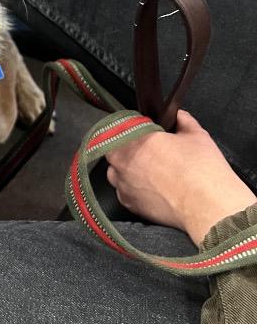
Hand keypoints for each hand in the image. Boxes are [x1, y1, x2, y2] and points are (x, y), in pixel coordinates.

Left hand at [105, 111, 254, 244]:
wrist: (208, 208)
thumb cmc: (203, 172)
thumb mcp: (198, 136)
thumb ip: (184, 121)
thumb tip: (179, 116)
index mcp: (139, 140)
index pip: (124, 127)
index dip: (135, 128)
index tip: (145, 133)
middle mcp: (126, 161)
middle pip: (114, 149)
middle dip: (126, 148)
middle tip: (146, 153)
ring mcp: (124, 184)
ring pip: (114, 171)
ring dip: (125, 168)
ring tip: (147, 172)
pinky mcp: (129, 203)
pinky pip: (122, 191)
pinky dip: (131, 188)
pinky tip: (149, 189)